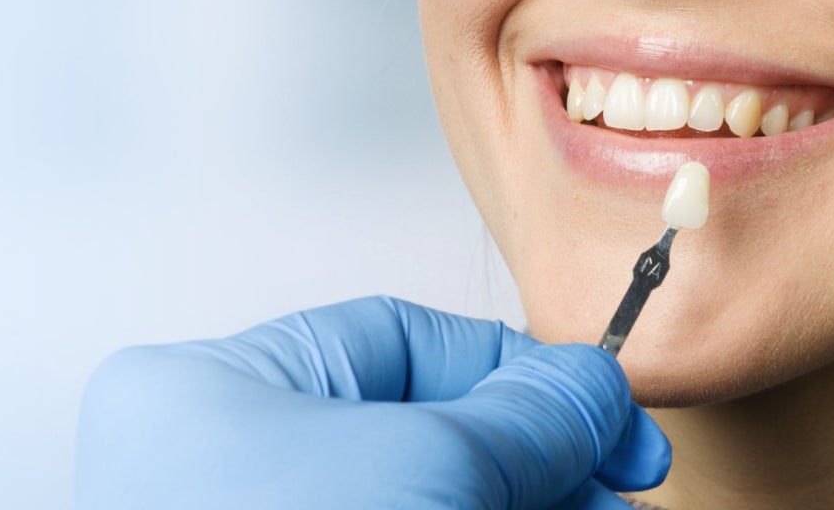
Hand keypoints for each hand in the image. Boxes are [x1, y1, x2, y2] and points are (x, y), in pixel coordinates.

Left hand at [75, 296, 669, 508]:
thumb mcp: (420, 467)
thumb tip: (590, 383)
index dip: (513, 369)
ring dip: (525, 509)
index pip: (391, 340)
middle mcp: (228, 467)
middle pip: (420, 434)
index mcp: (212, 392)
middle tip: (621, 487)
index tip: (603, 408)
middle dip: (535, 462)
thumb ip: (519, 418)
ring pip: (425, 501)